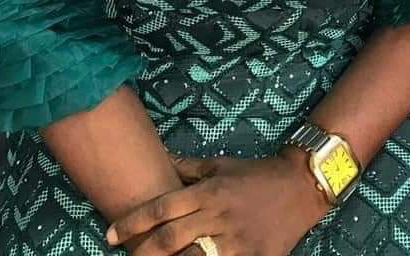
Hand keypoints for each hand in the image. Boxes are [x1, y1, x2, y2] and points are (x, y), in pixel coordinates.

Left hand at [106, 151, 329, 255]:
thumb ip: (188, 168)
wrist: (299, 186)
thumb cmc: (255, 174)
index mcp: (208, 191)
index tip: (110, 234)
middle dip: (141, 251)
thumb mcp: (220, 164)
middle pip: (169, 239)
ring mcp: (234, 242)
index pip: (162, 208)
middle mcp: (217, 216)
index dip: (133, 223)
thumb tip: (160, 161)